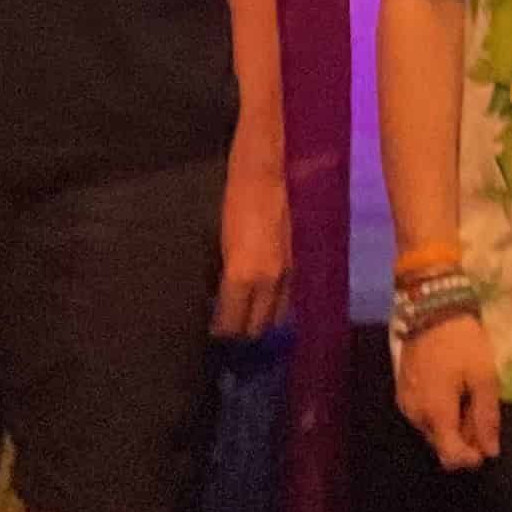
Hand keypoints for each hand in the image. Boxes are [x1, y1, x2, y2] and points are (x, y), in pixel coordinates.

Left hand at [212, 154, 291, 338]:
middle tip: (230, 331)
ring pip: (277, 315)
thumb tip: (219, 299)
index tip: (214, 333)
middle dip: (243, 332)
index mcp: (242, 276)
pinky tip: (266, 301)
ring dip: (263, 321)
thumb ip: (223, 277)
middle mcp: (268, 282)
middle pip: (257, 326)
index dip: (222, 332)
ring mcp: (286, 274)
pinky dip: (277, 305)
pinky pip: (288, 298)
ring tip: (249, 319)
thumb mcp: (218, 244)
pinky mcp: (296, 264)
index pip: (232, 322)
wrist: (265, 177)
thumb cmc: (233, 206)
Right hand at [393, 309, 502, 470]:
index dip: (471, 459)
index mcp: (436, 414)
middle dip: (465, 438)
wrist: (431, 309)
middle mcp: (415, 416)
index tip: (487, 444)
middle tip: (481, 410)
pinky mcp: (403, 392)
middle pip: (441, 445)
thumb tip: (490, 452)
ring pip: (433, 430)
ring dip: (453, 424)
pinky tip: (454, 391)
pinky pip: (424, 415)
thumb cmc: (462, 343)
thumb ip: (486, 418)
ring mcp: (406, 404)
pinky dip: (441, 412)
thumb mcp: (484, 378)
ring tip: (469, 395)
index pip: (450, 458)